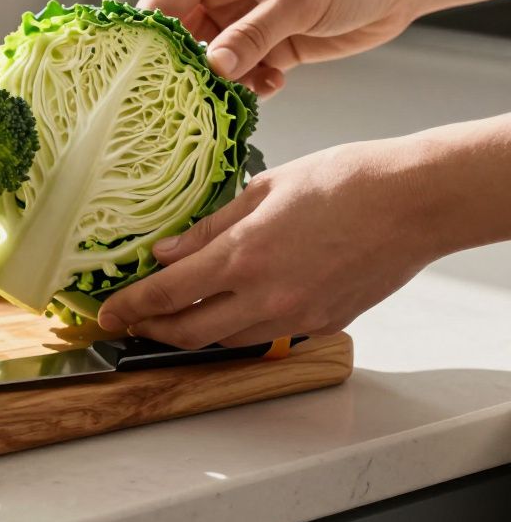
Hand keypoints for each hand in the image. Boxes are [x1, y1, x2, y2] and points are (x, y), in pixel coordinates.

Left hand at [94, 139, 441, 348]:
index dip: (129, 309)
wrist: (415, 201)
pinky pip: (267, 335)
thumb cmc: (345, 181)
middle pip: (188, 333)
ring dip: (195, 332)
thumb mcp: (263, 189)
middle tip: (131, 322)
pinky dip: (240, 327)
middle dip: (151, 331)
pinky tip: (232, 308)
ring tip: (177, 314)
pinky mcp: (324, 323)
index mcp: (243, 257)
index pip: (165, 296)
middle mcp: (265, 296)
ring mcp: (296, 316)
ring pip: (226, 340)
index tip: (106, 315)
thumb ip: (209, 227)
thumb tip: (166, 251)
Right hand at [139, 0, 414, 95]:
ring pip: (213, 62)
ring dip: (223, 82)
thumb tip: (212, 66)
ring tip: (237, 95)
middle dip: (186, 68)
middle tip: (188, 97)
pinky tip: (272, 87)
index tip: (141, 72)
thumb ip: (252, 35)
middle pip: (182, 38)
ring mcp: (246, 22)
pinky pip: (244, 74)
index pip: (163, 2)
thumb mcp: (296, 0)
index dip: (149, 36)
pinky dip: (250, 87)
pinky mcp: (270, 45)